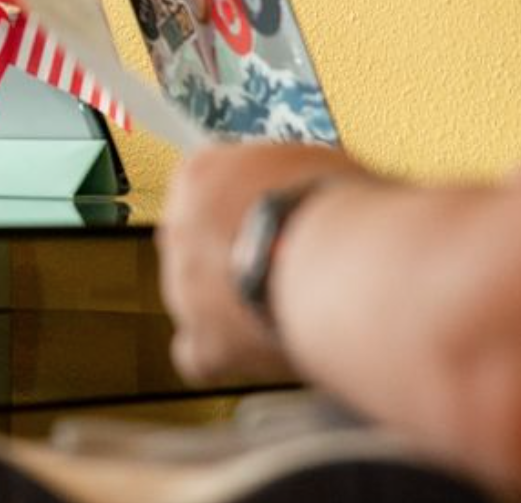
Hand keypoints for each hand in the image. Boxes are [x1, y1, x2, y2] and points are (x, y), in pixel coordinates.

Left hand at [158, 140, 365, 384]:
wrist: (340, 266)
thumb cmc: (339, 209)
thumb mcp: (314, 164)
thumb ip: (289, 180)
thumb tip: (313, 191)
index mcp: (203, 174)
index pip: (203, 189)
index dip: (239, 210)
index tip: (271, 220)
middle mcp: (181, 228)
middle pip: (197, 246)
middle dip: (235, 258)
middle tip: (282, 267)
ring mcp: (185, 287)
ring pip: (195, 300)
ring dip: (235, 306)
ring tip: (289, 309)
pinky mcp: (206, 341)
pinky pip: (199, 356)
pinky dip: (225, 356)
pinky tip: (260, 350)